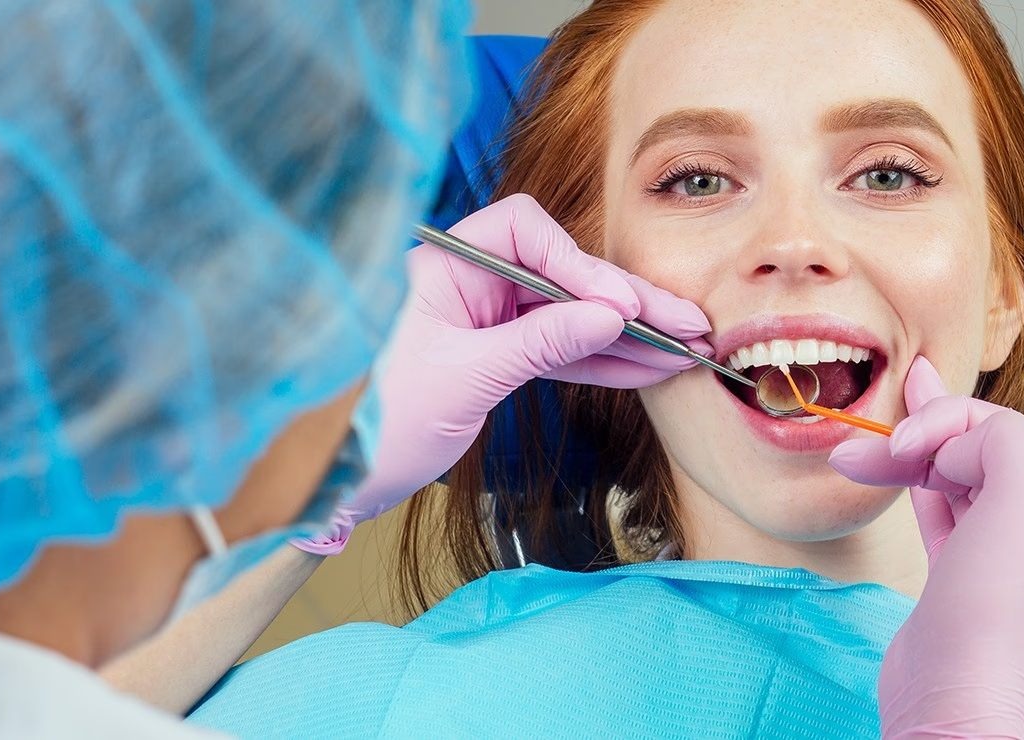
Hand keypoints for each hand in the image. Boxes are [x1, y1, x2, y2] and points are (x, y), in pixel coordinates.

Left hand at [297, 194, 711, 554]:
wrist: (339, 479)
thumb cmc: (378, 420)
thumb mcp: (467, 378)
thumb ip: (541, 342)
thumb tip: (610, 316)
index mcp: (445, 265)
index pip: (525, 233)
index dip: (578, 264)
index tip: (617, 307)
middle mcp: (469, 283)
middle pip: (560, 276)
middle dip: (623, 302)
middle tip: (684, 323)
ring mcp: (487, 320)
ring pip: (569, 317)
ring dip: (625, 336)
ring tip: (682, 350)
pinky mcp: (498, 357)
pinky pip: (559, 352)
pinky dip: (601, 363)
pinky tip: (647, 368)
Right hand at [829, 357, 1023, 737]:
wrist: (954, 694)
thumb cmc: (996, 610)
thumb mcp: (1022, 499)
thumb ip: (1002, 444)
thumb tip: (961, 441)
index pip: (1008, 433)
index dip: (954, 425)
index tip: (908, 440)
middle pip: (978, 452)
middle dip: (924, 436)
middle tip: (879, 432)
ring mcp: (995, 555)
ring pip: (950, 481)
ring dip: (904, 461)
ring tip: (857, 455)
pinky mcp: (956, 576)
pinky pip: (937, 513)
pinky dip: (910, 489)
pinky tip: (890, 473)